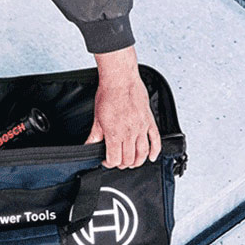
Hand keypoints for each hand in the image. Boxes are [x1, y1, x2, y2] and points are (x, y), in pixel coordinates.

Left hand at [86, 47, 161, 167]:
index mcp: (115, 133)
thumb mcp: (97, 118)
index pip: (114, 158)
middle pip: (129, 159)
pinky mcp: (150, 122)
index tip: (106, 161)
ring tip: (132, 163)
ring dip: (137, 161)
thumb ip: (94, 135)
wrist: (120, 80)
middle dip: (122, 164)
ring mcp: (142, 128)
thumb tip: (88, 146)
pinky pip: (156, 140)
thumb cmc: (108, 95)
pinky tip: (152, 157)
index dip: (109, 164)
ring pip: (143, 153)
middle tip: (117, 162)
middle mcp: (130, 132)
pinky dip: (155, 151)